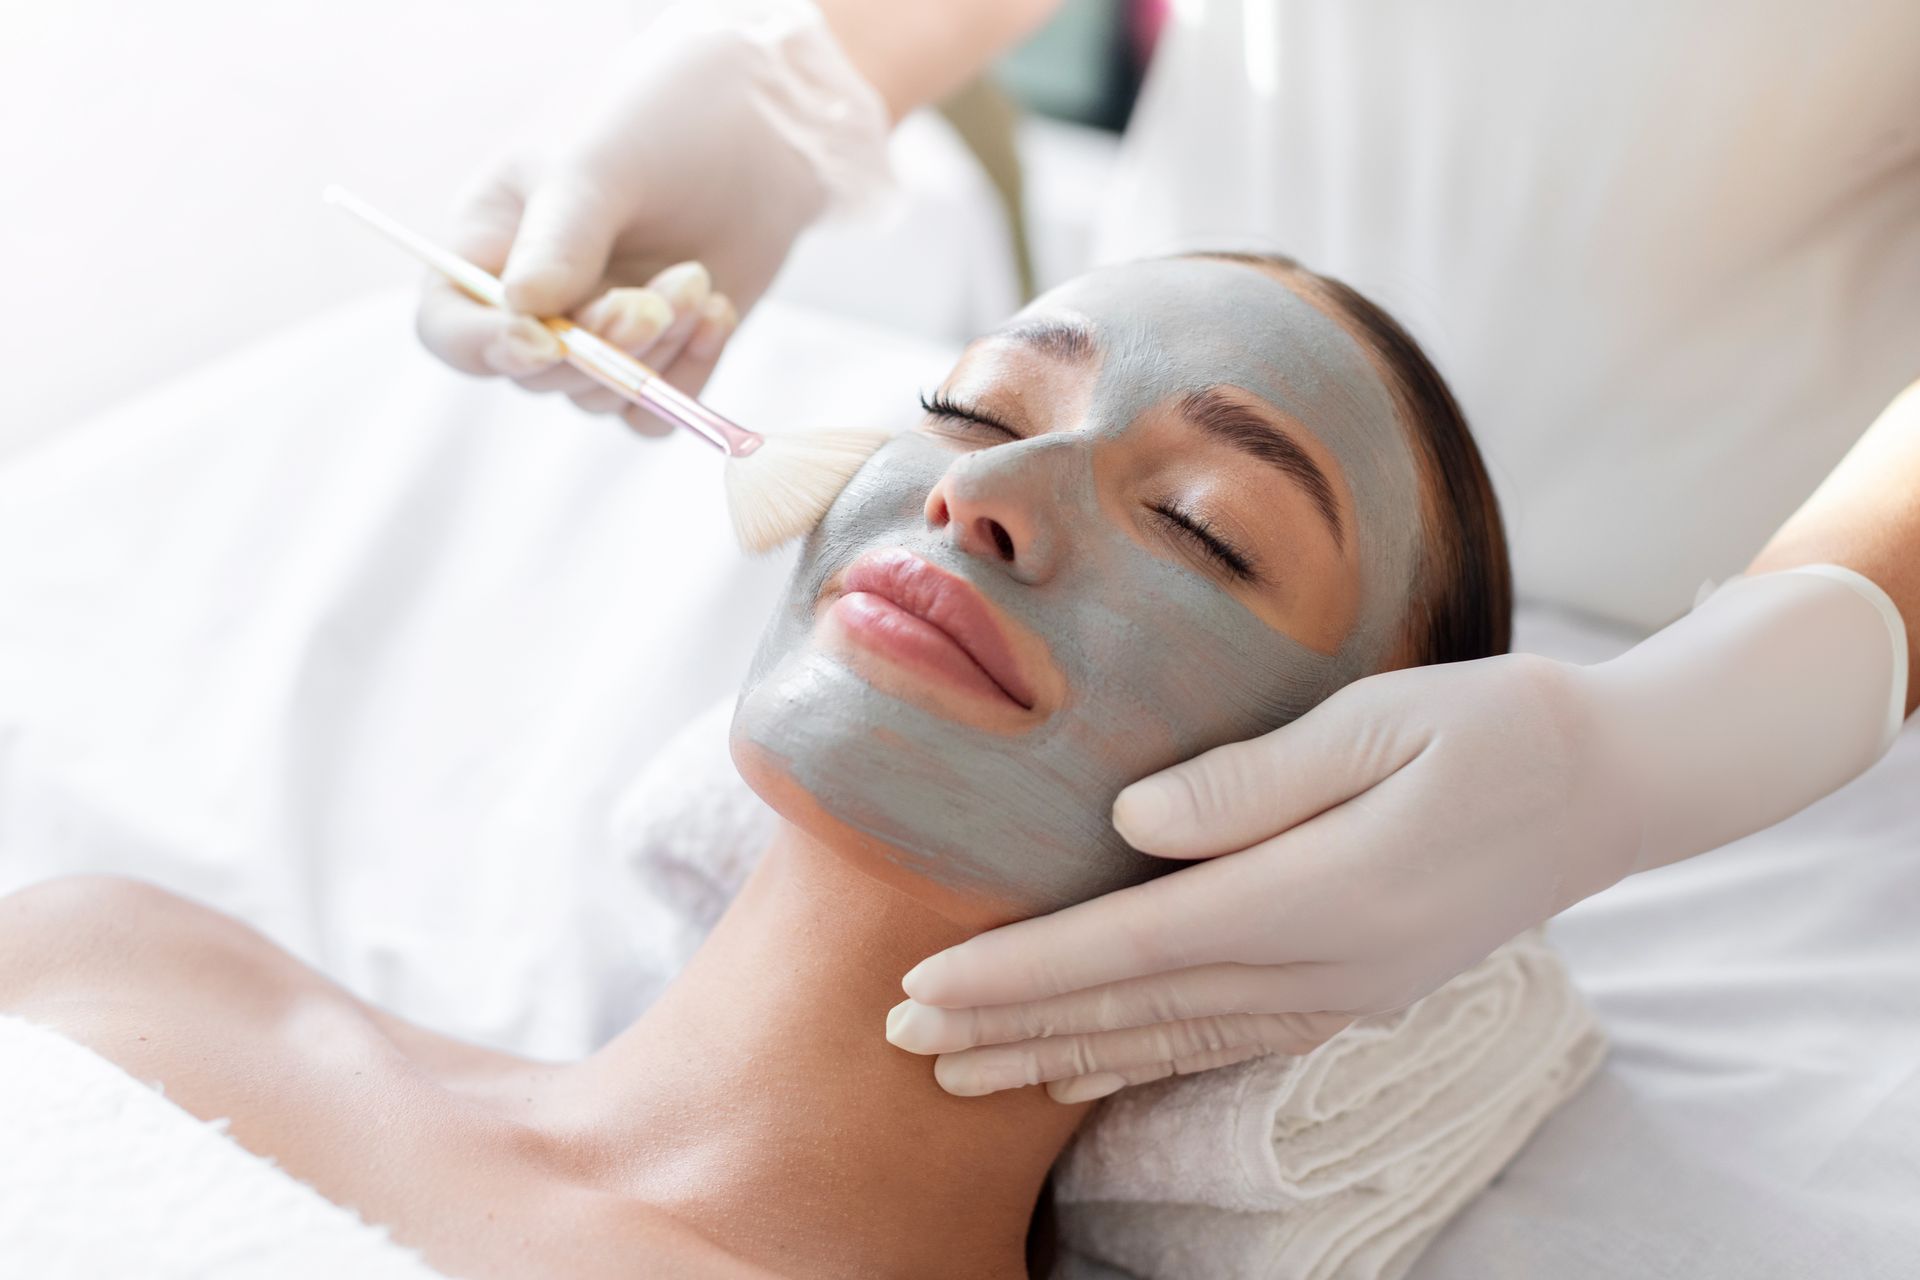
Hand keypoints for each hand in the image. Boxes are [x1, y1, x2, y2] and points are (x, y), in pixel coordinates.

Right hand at [414, 0, 890, 430]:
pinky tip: (718, 313)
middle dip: (599, 350)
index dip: (483, 346)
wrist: (761, 121)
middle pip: (535, 376)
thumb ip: (561, 236)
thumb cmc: (661, 117)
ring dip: (655, 356)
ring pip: (602, 397)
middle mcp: (537, 300)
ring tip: (698, 281)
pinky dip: (688, 380)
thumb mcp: (600, 162)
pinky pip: (653, 411)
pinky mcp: (661, 355)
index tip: (543, 339)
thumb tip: (523, 309)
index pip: (448, 324)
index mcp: (491, 243)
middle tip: (654, 304)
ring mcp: (599, 332)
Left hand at [887, 568, 1905, 1102]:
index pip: (1136, 945)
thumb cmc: (1496, 726)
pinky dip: (1141, 1058)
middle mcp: (1328, 965)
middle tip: (900, 1044)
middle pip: (1135, 1007)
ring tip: (964, 1075)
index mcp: (1325, 892)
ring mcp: (1346, 991)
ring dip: (1059, 1054)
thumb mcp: (1382, 720)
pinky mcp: (1358, 991)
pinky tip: (1086, 1067)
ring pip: (1170, 1038)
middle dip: (1010, 1025)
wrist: (1613, 785)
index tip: (926, 989)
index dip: (1024, 971)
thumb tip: (1128, 823)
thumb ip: (1254, 780)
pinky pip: (1224, 1040)